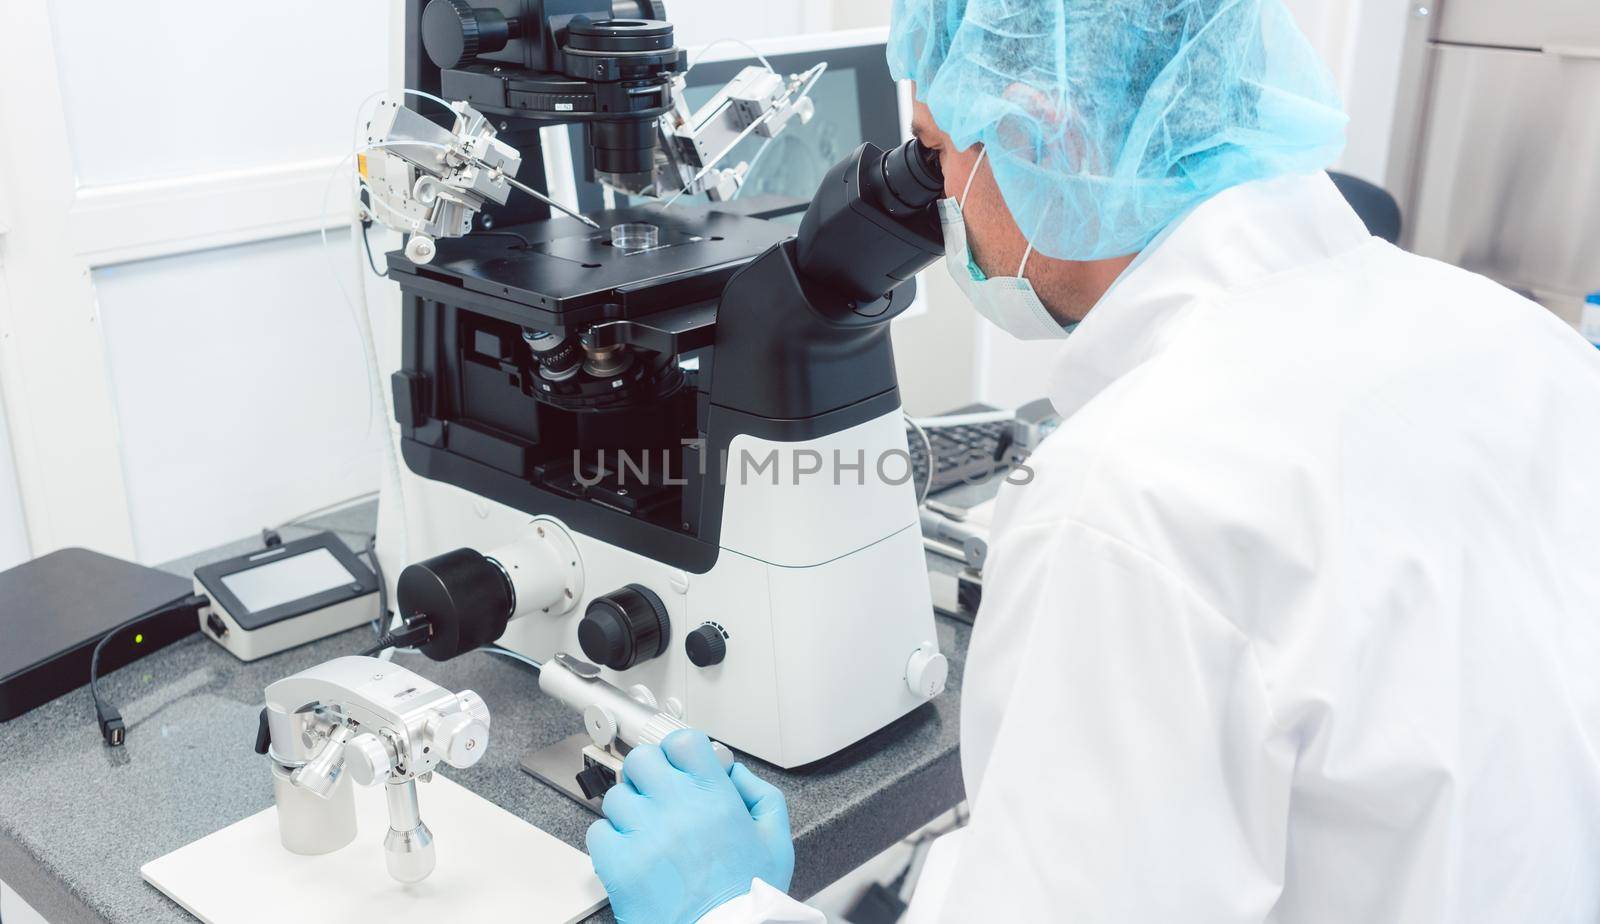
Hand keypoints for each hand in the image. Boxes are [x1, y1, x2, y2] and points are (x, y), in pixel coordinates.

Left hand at [586, 729, 794, 923]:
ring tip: (647, 832)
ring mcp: (644, 835)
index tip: (678, 763)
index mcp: (715, 798)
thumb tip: (734, 772)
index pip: (682, 741)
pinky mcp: (619, 864)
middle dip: (650, 774)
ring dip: (630, 809)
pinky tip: (632, 853)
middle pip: (642, 759)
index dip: (678, 750)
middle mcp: (677, 808)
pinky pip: (598, 832)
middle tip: (658, 794)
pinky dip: (611, 840)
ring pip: (617, 796)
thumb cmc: (748, 899)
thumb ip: (760, 795)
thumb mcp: (776, 841)